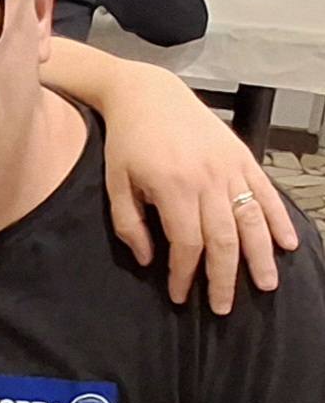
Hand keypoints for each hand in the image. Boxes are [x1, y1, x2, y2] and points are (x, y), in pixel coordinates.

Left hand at [102, 64, 297, 311]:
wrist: (148, 94)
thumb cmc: (128, 141)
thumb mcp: (115, 182)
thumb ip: (129, 224)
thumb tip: (150, 261)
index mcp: (173, 186)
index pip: (187, 243)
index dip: (185, 274)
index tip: (179, 295)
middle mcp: (207, 178)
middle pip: (223, 239)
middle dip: (224, 278)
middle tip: (224, 307)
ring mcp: (229, 166)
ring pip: (251, 219)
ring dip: (260, 256)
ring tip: (266, 285)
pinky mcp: (242, 156)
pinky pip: (265, 192)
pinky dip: (278, 219)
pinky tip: (287, 244)